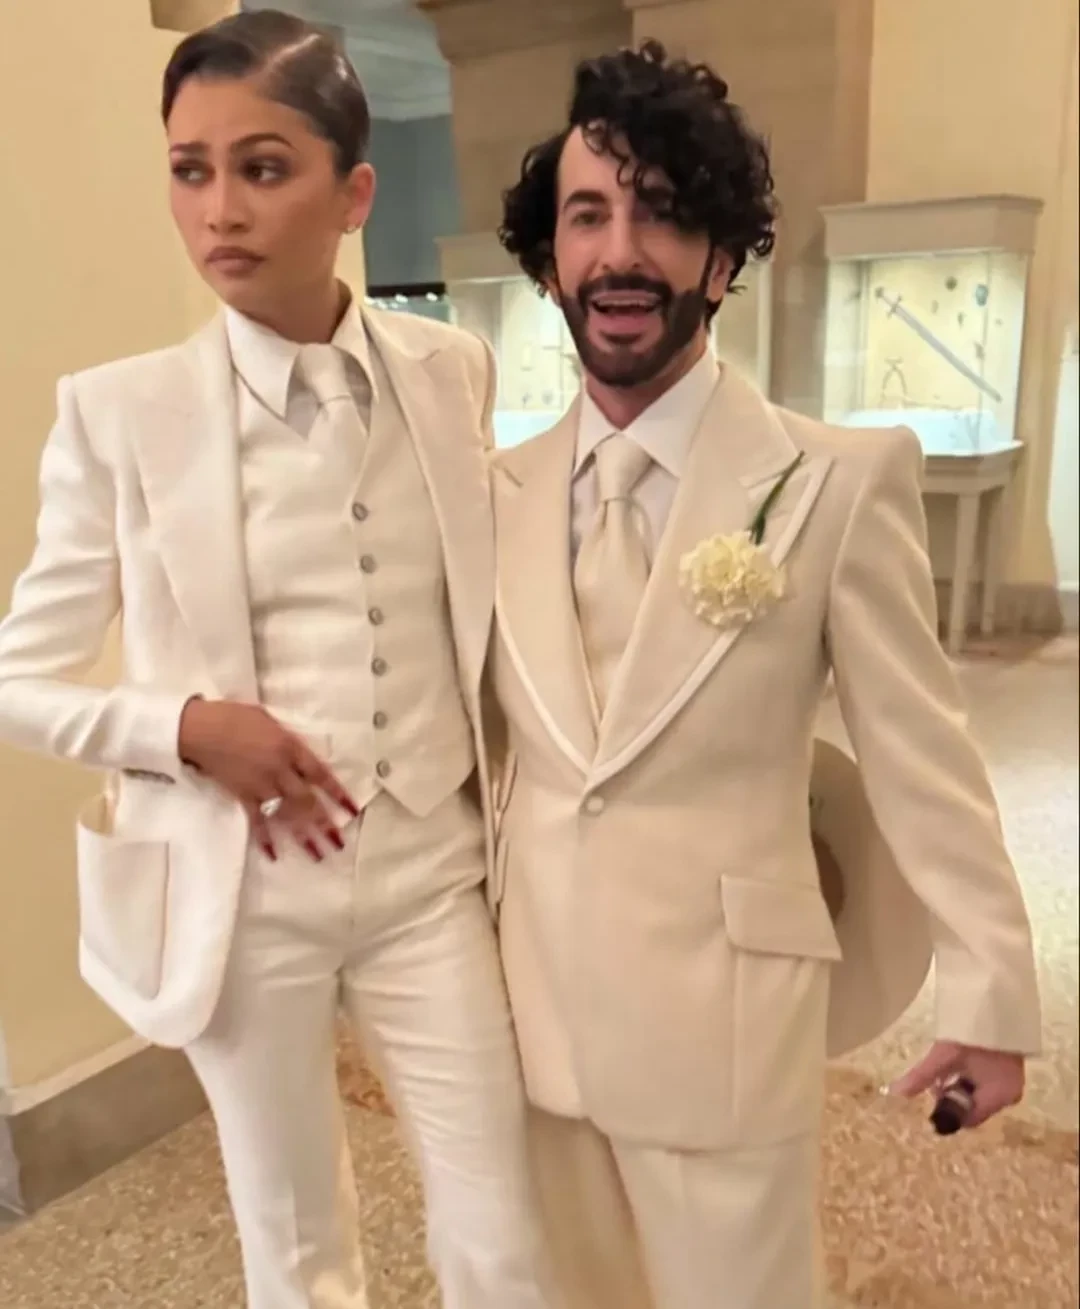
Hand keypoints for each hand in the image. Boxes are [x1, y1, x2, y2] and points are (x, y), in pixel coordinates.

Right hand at [178, 698, 358, 861]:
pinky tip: (273, 855)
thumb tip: (303, 758)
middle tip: (339, 843)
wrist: (199, 728)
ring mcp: (260, 785)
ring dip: (303, 836)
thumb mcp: (270, 721)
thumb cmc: (235, 716)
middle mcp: (280, 770)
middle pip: (307, 801)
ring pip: (287, 815)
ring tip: (318, 855)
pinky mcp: (242, 795)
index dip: (337, 793)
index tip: (352, 810)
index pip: (320, 774)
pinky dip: (264, 838)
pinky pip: (257, 821)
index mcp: (290, 747)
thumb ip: (289, 742)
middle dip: (324, 823)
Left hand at [889, 1040, 1024, 1128]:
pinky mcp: (1007, 1070)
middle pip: (973, 1108)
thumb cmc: (972, 1033)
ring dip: (957, 1085)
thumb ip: (921, 1076)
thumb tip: (895, 1093)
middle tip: (935, 1080)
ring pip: (977, 1095)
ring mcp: (1010, 1083)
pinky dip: (968, 1078)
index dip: (947, 1111)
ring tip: (942, 1069)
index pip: (969, 1119)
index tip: (931, 1094)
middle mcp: (1008, 1096)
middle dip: (951, 1096)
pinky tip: (954, 1064)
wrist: (996, 1004)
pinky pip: (984, 1084)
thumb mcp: (943, 1055)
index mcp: (998, 1097)